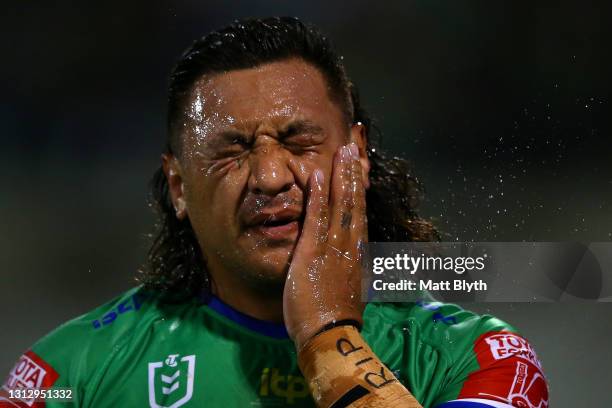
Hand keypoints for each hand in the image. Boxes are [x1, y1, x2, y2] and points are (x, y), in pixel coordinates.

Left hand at [284, 142, 366, 349]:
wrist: (330, 337)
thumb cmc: (336, 315)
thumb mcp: (350, 286)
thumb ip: (349, 264)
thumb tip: (350, 252)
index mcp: (358, 252)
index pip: (360, 212)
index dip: (359, 187)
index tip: (360, 164)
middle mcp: (351, 245)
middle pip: (355, 202)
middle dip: (354, 172)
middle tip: (354, 145)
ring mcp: (334, 248)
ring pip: (342, 206)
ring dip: (341, 176)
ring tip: (343, 151)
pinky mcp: (314, 254)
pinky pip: (318, 220)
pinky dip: (319, 197)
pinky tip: (317, 176)